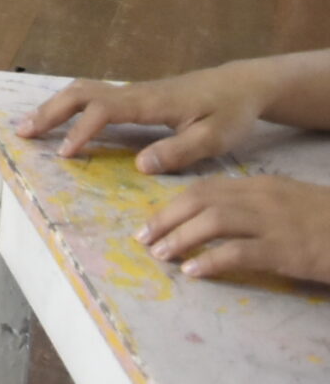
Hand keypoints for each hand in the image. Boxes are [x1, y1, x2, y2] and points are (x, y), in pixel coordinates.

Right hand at [19, 64, 272, 170]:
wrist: (240, 86)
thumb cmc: (230, 113)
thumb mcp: (215, 138)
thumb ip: (178, 151)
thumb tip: (139, 165)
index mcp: (150, 103)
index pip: (103, 111)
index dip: (80, 130)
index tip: (64, 154)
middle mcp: (134, 93)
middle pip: (80, 93)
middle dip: (48, 112)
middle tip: (22, 133)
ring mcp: (132, 92)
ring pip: (82, 91)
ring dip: (52, 107)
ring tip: (29, 126)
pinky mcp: (134, 96)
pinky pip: (92, 96)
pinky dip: (67, 105)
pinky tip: (58, 119)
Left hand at [142, 174, 329, 284]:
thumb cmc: (329, 221)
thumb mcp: (290, 203)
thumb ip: (257, 205)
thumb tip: (218, 218)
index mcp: (262, 185)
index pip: (205, 188)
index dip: (173, 204)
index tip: (152, 221)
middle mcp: (263, 198)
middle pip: (200, 200)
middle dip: (165, 218)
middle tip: (144, 238)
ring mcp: (275, 222)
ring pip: (212, 222)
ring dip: (180, 238)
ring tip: (162, 255)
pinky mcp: (287, 249)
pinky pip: (239, 252)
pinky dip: (211, 260)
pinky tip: (194, 271)